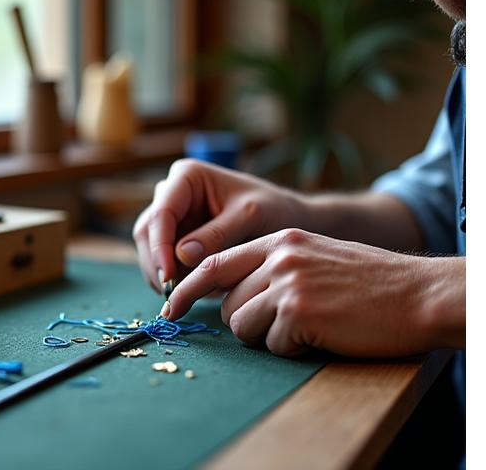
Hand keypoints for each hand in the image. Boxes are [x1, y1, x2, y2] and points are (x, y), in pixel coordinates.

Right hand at [132, 159, 305, 292]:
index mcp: (186, 177)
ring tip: (190, 294)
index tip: (168, 276)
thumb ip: (217, 234)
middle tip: (174, 295)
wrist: (286, 219)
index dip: (160, 247)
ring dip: (164, 275)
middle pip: (148, 232)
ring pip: (151, 250)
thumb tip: (182, 255)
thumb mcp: (249, 217)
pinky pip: (163, 261)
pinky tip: (194, 290)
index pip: (161, 214)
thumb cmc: (272, 209)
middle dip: (158, 264)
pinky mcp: (176, 238)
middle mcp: (172, 193)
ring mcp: (172, 217)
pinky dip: (174, 278)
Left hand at [164, 228, 464, 356]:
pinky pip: (274, 344)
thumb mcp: (314, 257)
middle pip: (229, 303)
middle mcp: (278, 256)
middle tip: (286, 323)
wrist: (417, 292)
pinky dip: (294, 348)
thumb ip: (271, 267)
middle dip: (249, 322)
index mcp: (279, 240)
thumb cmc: (368, 282)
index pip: (215, 263)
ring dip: (271, 336)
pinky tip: (322, 333)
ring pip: (244, 325)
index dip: (188, 288)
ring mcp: (288, 281)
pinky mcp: (299, 310)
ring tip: (308, 325)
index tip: (171, 308)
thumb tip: (233, 294)